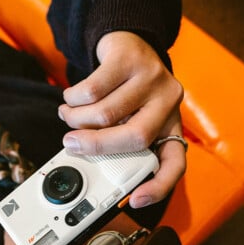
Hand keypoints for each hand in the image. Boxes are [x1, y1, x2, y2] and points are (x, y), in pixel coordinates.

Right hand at [57, 31, 185, 207]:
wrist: (129, 43)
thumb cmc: (127, 91)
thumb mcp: (132, 119)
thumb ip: (119, 142)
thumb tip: (84, 160)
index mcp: (171, 127)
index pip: (175, 164)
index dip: (159, 187)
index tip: (135, 201)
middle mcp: (168, 103)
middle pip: (134, 137)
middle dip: (97, 145)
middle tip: (72, 144)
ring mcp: (152, 78)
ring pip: (106, 112)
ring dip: (77, 118)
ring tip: (68, 115)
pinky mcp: (130, 58)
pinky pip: (93, 88)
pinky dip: (73, 97)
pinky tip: (71, 97)